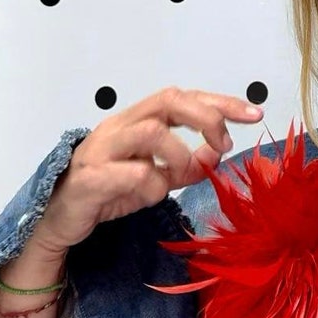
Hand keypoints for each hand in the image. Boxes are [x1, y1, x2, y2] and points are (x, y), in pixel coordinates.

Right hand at [31, 87, 263, 254]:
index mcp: (139, 120)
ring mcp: (103, 148)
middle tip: (224, 144)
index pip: (185, 98)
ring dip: (181, 155)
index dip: (222, 103)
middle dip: (207, 118)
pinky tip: (152, 194)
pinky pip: (132, 172)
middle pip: (169, 100)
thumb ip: (189, 165)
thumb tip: (217, 154)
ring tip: (182, 175)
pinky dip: (152, 184)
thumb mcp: (159, 178)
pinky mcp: (91, 177)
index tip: (255, 114)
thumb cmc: (109, 189)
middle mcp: (121, 126)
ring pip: (152, 131)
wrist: (63, 219)